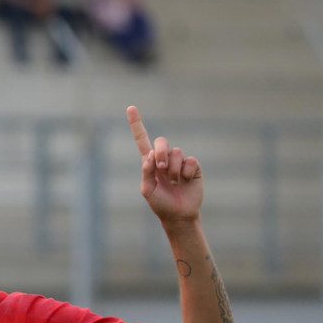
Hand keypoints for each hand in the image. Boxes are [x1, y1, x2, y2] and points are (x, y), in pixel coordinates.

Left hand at [127, 105, 202, 224]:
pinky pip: (189, 161)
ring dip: (173, 170)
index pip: (142, 139)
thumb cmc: (160, 203)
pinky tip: (185, 182)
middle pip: (161, 141)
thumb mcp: (147, 190)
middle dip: (161, 152)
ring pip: (176, 152)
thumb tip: (150, 154)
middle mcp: (164, 159)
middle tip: (161, 168)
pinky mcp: (192, 167)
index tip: (130, 108)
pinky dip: (185, 172)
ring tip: (175, 183)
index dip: (136, 124)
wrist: (179, 215)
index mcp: (150, 163)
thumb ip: (146, 172)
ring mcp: (179, 162)